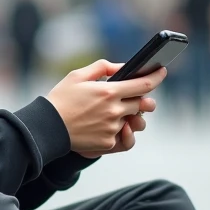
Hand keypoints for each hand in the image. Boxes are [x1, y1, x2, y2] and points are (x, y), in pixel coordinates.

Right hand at [46, 60, 164, 155]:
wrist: (47, 127)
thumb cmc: (61, 99)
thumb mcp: (78, 76)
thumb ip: (103, 67)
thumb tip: (123, 66)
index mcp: (109, 92)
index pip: (144, 85)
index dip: (156, 77)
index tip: (162, 71)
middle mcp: (115, 111)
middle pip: (142, 104)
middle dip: (143, 100)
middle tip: (137, 96)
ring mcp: (112, 129)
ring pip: (132, 121)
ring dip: (128, 115)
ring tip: (116, 112)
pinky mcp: (108, 143)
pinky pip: (121, 136)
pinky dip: (115, 130)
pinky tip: (101, 125)